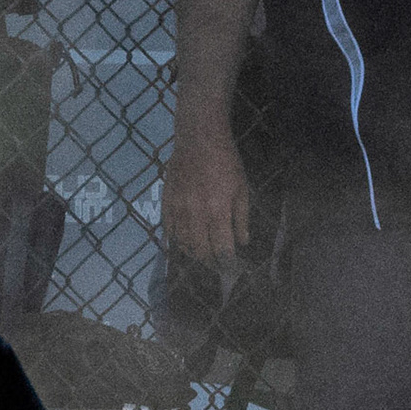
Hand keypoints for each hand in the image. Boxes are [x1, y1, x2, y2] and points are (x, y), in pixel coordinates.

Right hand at [162, 129, 249, 265]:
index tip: (232, 270)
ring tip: (202, 257)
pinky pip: (168, 230)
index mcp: (217, 211)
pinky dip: (175, 242)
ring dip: (193, 255)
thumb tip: (242, 243)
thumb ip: (242, 218)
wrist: (199, 139)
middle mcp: (196, 214)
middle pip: (200, 251)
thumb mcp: (242, 189)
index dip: (227, 264)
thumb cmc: (226, 163)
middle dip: (210, 263)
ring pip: (183, 244)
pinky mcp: (167, 202)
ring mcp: (178, 209)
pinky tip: (182, 246)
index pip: (222, 248)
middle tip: (217, 266)